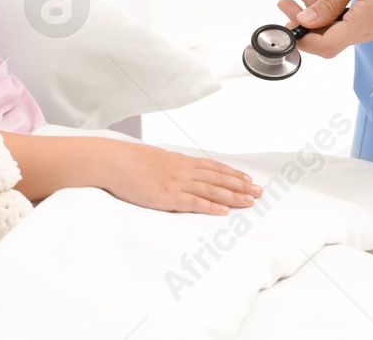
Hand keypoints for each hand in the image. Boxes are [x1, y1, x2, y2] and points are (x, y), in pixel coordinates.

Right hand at [99, 140, 262, 214]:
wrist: (113, 161)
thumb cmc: (129, 161)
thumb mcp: (154, 159)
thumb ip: (169, 165)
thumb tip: (177, 168)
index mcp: (180, 161)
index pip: (213, 167)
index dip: (232, 173)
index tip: (247, 178)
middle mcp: (183, 170)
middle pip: (218, 178)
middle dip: (240, 185)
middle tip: (259, 191)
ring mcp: (177, 183)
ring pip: (212, 189)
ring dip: (233, 195)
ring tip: (250, 201)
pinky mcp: (168, 197)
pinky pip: (194, 202)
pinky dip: (211, 207)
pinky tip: (225, 211)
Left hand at [276, 0, 372, 58]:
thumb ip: (329, 0)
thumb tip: (306, 21)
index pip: (330, 44)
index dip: (304, 38)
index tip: (285, 25)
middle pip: (337, 38)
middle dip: (310, 23)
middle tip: (287, 4)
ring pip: (347, 31)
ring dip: (324, 16)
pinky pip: (360, 23)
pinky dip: (341, 14)